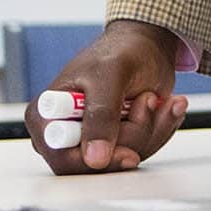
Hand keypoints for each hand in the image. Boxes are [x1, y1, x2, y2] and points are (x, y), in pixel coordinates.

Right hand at [25, 19, 187, 174]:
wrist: (148, 47)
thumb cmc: (122, 51)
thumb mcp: (110, 75)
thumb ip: (100, 115)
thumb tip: (94, 159)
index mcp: (46, 115)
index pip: (62, 158)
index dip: (94, 159)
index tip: (128, 151)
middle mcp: (64, 133)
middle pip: (97, 163)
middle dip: (134, 132)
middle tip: (148, 99)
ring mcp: (92, 141)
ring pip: (123, 158)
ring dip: (151, 126)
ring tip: (152, 96)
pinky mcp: (117, 143)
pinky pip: (141, 151)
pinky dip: (160, 128)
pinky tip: (164, 106)